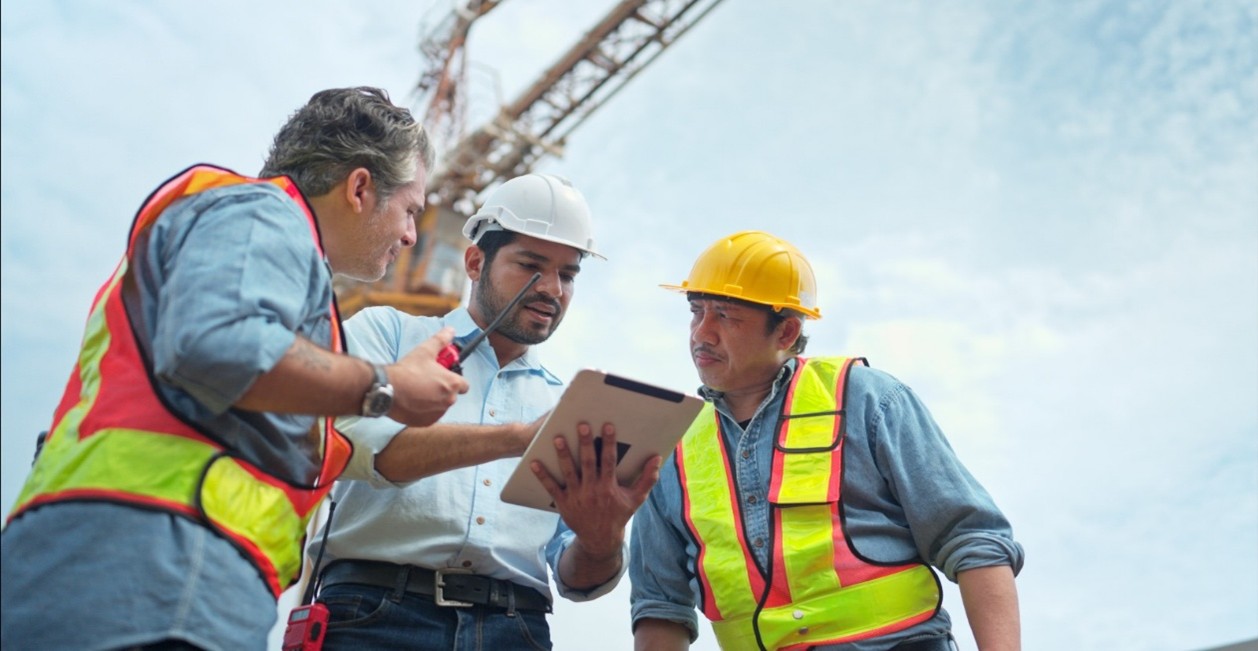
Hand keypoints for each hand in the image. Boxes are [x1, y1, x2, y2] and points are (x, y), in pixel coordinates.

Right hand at [387, 327, 468, 425]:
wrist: (387, 390)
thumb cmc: (407, 371)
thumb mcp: (425, 351)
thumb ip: (441, 340)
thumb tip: (451, 330)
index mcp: (452, 384)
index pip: (464, 385)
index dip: (455, 378)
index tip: (444, 374)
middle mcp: (449, 401)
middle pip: (451, 394)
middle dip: (442, 388)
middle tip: (427, 380)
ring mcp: (437, 413)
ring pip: (440, 405)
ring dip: (434, 399)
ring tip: (418, 390)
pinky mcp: (426, 422)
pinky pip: (430, 415)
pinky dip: (424, 410)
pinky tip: (413, 400)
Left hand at [531, 422, 661, 557]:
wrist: (600, 538)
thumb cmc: (619, 514)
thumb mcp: (636, 498)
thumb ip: (647, 478)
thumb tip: (657, 459)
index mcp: (609, 487)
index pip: (609, 461)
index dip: (609, 443)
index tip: (607, 426)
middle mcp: (592, 490)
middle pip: (588, 462)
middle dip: (585, 443)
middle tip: (582, 425)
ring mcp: (577, 496)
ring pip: (569, 472)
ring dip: (563, 455)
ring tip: (557, 438)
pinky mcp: (564, 502)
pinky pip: (552, 487)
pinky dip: (543, 475)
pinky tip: (534, 462)